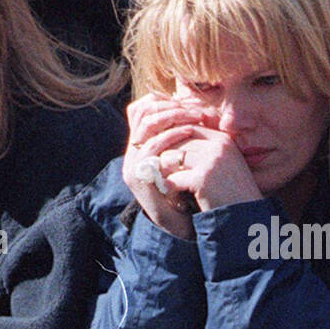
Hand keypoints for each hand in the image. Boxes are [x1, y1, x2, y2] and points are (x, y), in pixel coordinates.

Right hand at [122, 93, 219, 237]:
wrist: (180, 226)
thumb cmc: (187, 191)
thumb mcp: (183, 160)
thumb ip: (182, 139)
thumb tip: (197, 109)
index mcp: (140, 147)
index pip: (140, 109)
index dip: (162, 101)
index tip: (187, 103)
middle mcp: (132, 153)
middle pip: (141, 112)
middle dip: (170, 106)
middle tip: (194, 110)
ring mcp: (132, 164)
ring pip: (147, 126)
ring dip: (173, 117)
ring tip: (195, 118)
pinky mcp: (137, 176)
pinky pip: (152, 147)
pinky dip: (172, 135)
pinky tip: (190, 132)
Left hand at [143, 122, 262, 213]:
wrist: (246, 221)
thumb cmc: (232, 196)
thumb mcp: (223, 167)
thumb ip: (204, 152)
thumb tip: (169, 144)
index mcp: (223, 140)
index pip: (187, 130)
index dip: (174, 144)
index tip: (168, 161)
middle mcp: (218, 145)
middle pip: (175, 143)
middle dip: (167, 162)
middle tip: (169, 180)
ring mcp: (211, 160)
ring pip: (169, 159)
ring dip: (167, 176)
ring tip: (174, 191)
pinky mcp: (202, 178)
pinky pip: (172, 179)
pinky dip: (171, 192)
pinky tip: (178, 202)